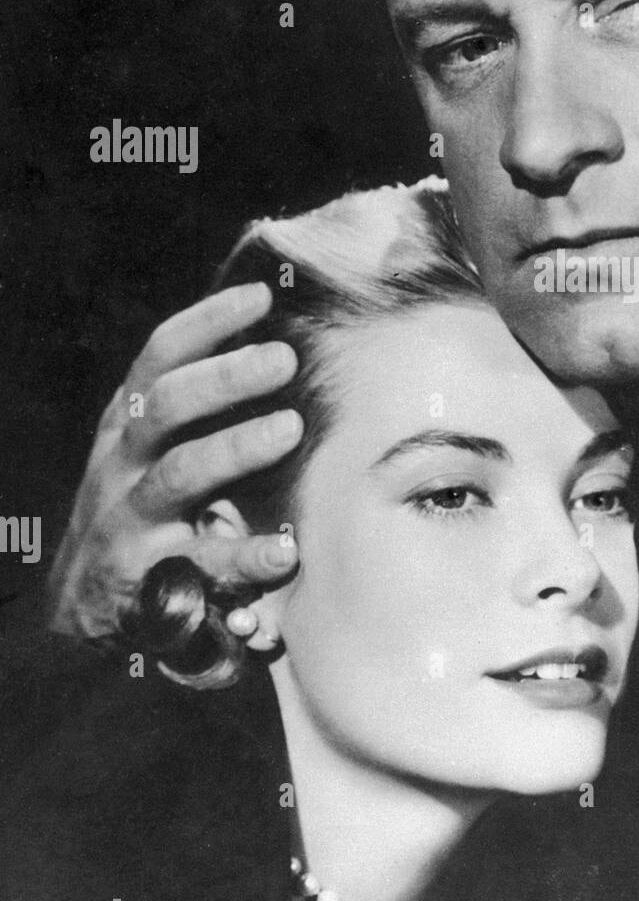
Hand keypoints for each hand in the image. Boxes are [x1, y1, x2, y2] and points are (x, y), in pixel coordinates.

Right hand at [48, 282, 303, 639]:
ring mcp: (133, 520)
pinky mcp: (148, 579)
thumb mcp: (155, 446)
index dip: (207, 322)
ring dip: (236, 448)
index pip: (162, 358)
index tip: (260, 296)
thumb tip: (277, 343)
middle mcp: (125, 463)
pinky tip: (285, 550)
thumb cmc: (144, 503)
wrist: (87, 603)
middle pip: (168, 407)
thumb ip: (200, 404)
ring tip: (289, 429)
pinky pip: (199, 565)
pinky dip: (243, 557)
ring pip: (180, 474)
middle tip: (284, 359)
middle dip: (226, 378)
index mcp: (131, 422)